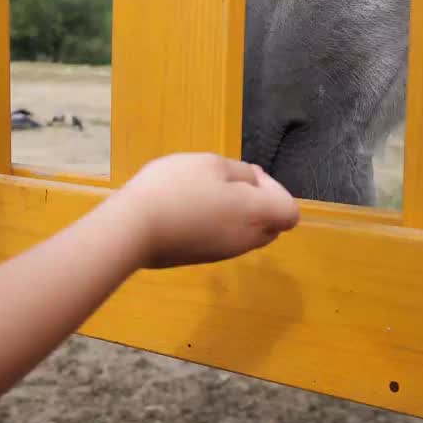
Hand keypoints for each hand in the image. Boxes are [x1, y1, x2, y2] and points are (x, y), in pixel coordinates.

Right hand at [111, 152, 299, 268]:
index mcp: (256, 214)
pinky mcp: (202, 259)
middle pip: (271, 225)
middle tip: (228, 182)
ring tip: (205, 192)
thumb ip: (240, 172)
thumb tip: (252, 183)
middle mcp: (246, 239)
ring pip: (246, 234)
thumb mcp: (211, 163)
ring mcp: (224, 253)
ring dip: (237, 214)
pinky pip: (224, 240)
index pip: (289, 212)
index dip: (276, 189)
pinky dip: (218, 225)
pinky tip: (189, 209)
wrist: (133, 229)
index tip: (248, 175)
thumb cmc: (177, 188)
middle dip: (259, 202)